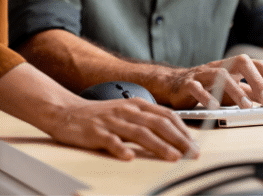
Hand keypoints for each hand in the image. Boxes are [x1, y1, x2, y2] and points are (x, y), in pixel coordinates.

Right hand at [44, 96, 199, 161]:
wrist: (67, 111)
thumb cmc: (100, 115)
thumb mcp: (126, 113)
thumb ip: (146, 121)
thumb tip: (173, 135)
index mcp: (136, 105)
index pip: (166, 115)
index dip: (183, 130)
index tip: (195, 144)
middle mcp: (126, 111)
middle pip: (157, 123)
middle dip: (178, 139)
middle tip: (191, 153)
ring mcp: (111, 121)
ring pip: (139, 132)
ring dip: (158, 145)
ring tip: (172, 157)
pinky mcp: (95, 132)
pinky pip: (110, 141)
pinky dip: (120, 149)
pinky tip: (129, 157)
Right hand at [153, 54, 262, 109]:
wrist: (173, 85)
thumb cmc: (207, 88)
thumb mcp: (232, 90)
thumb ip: (252, 93)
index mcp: (232, 67)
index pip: (255, 64)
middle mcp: (219, 66)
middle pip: (240, 62)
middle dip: (256, 79)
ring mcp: (202, 74)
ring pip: (220, 74)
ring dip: (235, 90)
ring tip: (246, 107)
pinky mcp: (187, 84)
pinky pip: (197, 88)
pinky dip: (207, 97)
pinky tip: (215, 107)